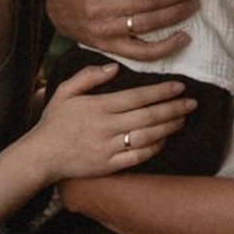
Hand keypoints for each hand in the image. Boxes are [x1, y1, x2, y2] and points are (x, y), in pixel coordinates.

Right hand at [31, 62, 196, 180]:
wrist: (40, 155)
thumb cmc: (53, 122)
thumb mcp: (65, 91)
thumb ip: (89, 76)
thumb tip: (114, 66)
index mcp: (98, 106)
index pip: (137, 96)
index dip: (161, 91)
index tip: (179, 86)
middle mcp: (106, 126)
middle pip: (148, 116)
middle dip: (174, 108)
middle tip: (193, 103)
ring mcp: (108, 147)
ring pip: (147, 136)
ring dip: (169, 127)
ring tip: (183, 119)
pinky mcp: (109, 166)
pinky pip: (138, 157)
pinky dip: (154, 148)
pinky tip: (165, 140)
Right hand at [47, 0, 201, 61]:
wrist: (55, 16)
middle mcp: (99, 7)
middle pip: (146, 0)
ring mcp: (105, 30)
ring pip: (147, 24)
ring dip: (176, 14)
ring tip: (195, 2)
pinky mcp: (110, 46)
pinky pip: (140, 52)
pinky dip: (164, 48)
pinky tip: (184, 38)